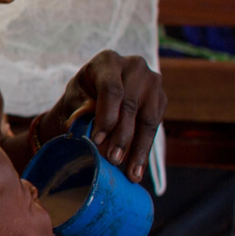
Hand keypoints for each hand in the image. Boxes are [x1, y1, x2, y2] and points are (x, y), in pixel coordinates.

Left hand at [44, 51, 166, 182]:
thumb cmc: (80, 98)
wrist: (96, 97)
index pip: (111, 90)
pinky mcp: (161, 99)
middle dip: (122, 137)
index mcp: (108, 61)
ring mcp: (152, 82)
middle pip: (131, 106)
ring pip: (148, 119)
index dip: (106, 117)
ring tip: (131, 173)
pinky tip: (138, 169)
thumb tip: (83, 127)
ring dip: (139, 149)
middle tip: (113, 160)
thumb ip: (79, 110)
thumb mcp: (74, 101)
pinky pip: (155, 127)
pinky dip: (145, 149)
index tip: (97, 141)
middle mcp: (134, 66)